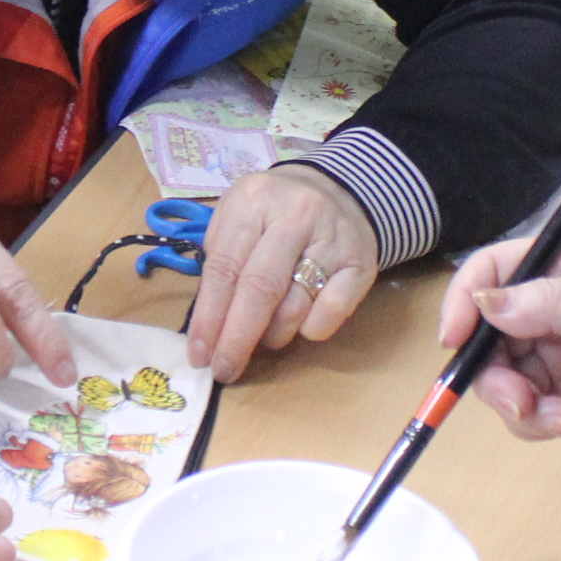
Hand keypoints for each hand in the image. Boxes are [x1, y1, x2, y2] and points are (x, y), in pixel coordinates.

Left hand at [186, 163, 376, 383]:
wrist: (338, 190)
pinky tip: (302, 323)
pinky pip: (332, 312)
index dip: (208, 318)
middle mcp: (295, 215)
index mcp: (253, 200)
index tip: (199, 355)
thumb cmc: (273, 214)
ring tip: (265, 336)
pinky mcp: (361, 262)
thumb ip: (219, 261)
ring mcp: (332, 238)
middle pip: (260, 290)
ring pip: (295, 307)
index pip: (224, 269)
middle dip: (237, 339)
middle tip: (224, 371)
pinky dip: (311, 329)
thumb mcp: (236, 217)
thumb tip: (206, 326)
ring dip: (272, 336)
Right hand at [440, 236, 560, 438]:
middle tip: (520, 401)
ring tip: (560, 420)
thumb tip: (485, 302)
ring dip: (518, 404)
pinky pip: (534, 412)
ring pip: (507, 379)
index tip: (455, 339)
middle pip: (490, 336)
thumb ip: (553, 306)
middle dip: (492, 372)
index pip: (494, 273)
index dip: (466, 301)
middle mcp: (557, 309)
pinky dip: (539, 424)